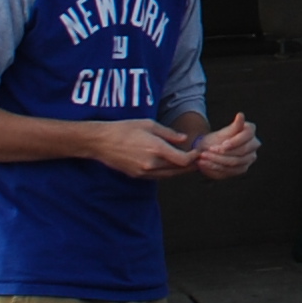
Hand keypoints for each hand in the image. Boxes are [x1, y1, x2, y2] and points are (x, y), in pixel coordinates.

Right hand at [84, 122, 203, 179]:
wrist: (102, 142)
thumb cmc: (125, 128)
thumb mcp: (149, 125)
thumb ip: (169, 134)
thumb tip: (184, 139)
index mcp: (156, 149)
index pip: (183, 160)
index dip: (194, 158)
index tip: (198, 152)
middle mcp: (152, 163)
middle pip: (178, 170)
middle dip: (190, 166)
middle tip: (199, 160)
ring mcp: (144, 172)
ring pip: (169, 176)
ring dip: (180, 171)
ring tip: (189, 165)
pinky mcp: (138, 176)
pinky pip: (158, 177)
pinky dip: (168, 173)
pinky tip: (171, 166)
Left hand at [185, 114, 259, 178]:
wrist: (209, 150)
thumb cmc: (217, 139)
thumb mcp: (223, 132)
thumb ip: (234, 126)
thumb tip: (241, 115)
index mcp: (251, 131)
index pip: (247, 136)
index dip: (235, 142)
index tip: (222, 145)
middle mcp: (254, 144)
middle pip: (242, 151)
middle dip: (223, 153)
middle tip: (208, 151)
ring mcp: (250, 158)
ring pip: (235, 162)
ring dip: (217, 160)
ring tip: (203, 157)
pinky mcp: (242, 168)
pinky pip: (230, 170)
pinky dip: (216, 167)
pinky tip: (205, 164)